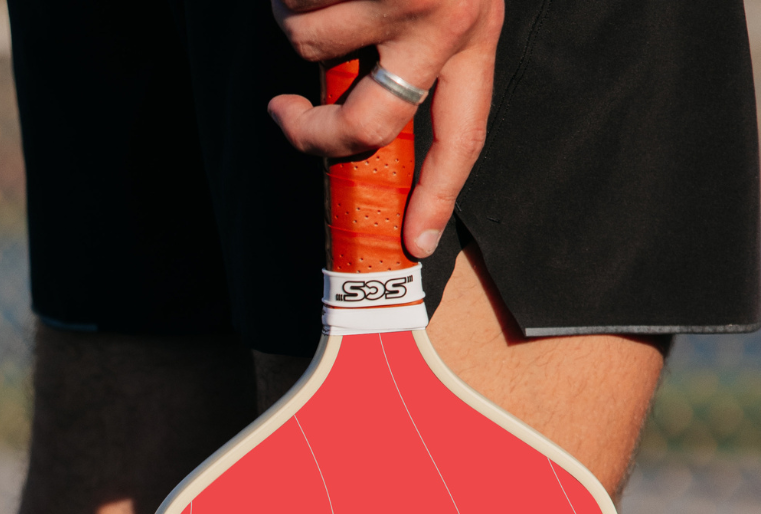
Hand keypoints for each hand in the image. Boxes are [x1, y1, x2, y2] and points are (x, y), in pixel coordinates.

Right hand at [268, 0, 503, 257]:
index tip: (416, 243)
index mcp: (474, 30)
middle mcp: (447, 19)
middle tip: (286, 113)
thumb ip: (411, 44)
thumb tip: (353, 107)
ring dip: (296, 12)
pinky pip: (289, 1)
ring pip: (310, 45)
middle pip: (365, 123)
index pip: (460, 137)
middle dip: (313, 131)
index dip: (438, 196)